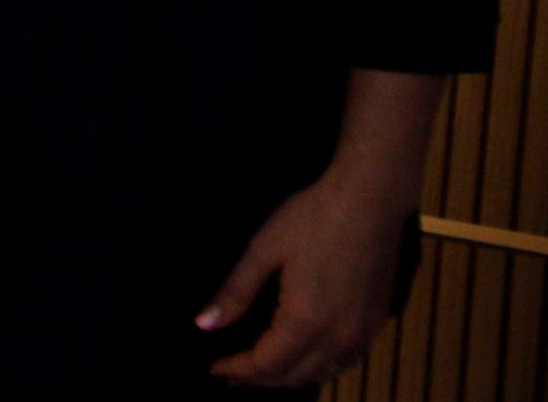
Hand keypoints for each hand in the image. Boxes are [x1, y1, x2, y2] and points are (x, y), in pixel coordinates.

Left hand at [199, 173, 410, 386]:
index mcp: (306, 321)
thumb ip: (236, 292)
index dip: (239, 370)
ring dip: (291, 377)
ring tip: (262, 371)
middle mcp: (339, 337)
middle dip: (261, 379)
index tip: (215, 368)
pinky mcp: (377, 322)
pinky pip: (346, 362)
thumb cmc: (312, 219)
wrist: (369, 200)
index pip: (267, 364)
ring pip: (323, 374)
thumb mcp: (264, 249)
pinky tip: (305, 358)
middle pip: (295, 376)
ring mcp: (363, 333)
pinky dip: (320, 368)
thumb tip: (204, 324)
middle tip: (232, 373)